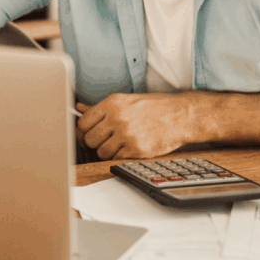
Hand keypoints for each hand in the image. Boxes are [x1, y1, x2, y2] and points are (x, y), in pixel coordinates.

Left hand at [75, 93, 193, 159]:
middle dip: (94, 142)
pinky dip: (119, 156)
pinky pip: (116, 159)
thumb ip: (100, 107)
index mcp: (112, 104)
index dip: (84, 130)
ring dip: (107, 151)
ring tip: (118, 144)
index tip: (89, 131)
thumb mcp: (126, 101)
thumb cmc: (154, 107)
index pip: (83, 123)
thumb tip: (79, 109)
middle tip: (104, 139)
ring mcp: (127, 135)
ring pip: (101, 152)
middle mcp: (118, 118)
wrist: (180, 116)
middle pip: (89, 139)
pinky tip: (128, 148)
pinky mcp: (137, 150)